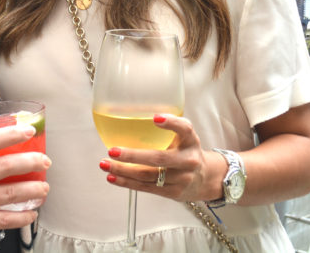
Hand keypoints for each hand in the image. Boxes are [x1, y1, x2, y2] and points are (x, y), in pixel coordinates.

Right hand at [0, 123, 50, 243]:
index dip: (10, 134)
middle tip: (45, 161)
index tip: (28, 131)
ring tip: (44, 188)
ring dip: (32, 190)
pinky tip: (30, 214)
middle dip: (30, 162)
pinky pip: (2, 220)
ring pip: (8, 194)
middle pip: (4, 167)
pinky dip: (20, 217)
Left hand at [96, 114, 222, 202]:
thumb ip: (168, 128)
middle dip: (132, 155)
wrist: (204, 178)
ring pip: (148, 176)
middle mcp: (189, 160)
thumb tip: (131, 116)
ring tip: (105, 164)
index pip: (184, 129)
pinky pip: (146, 188)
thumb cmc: (186, 151)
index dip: (171, 123)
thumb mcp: (184, 137)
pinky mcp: (173, 192)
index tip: (155, 118)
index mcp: (191, 140)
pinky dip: (127, 183)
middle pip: (159, 158)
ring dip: (123, 170)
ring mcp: (181, 178)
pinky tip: (112, 177)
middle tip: (112, 150)